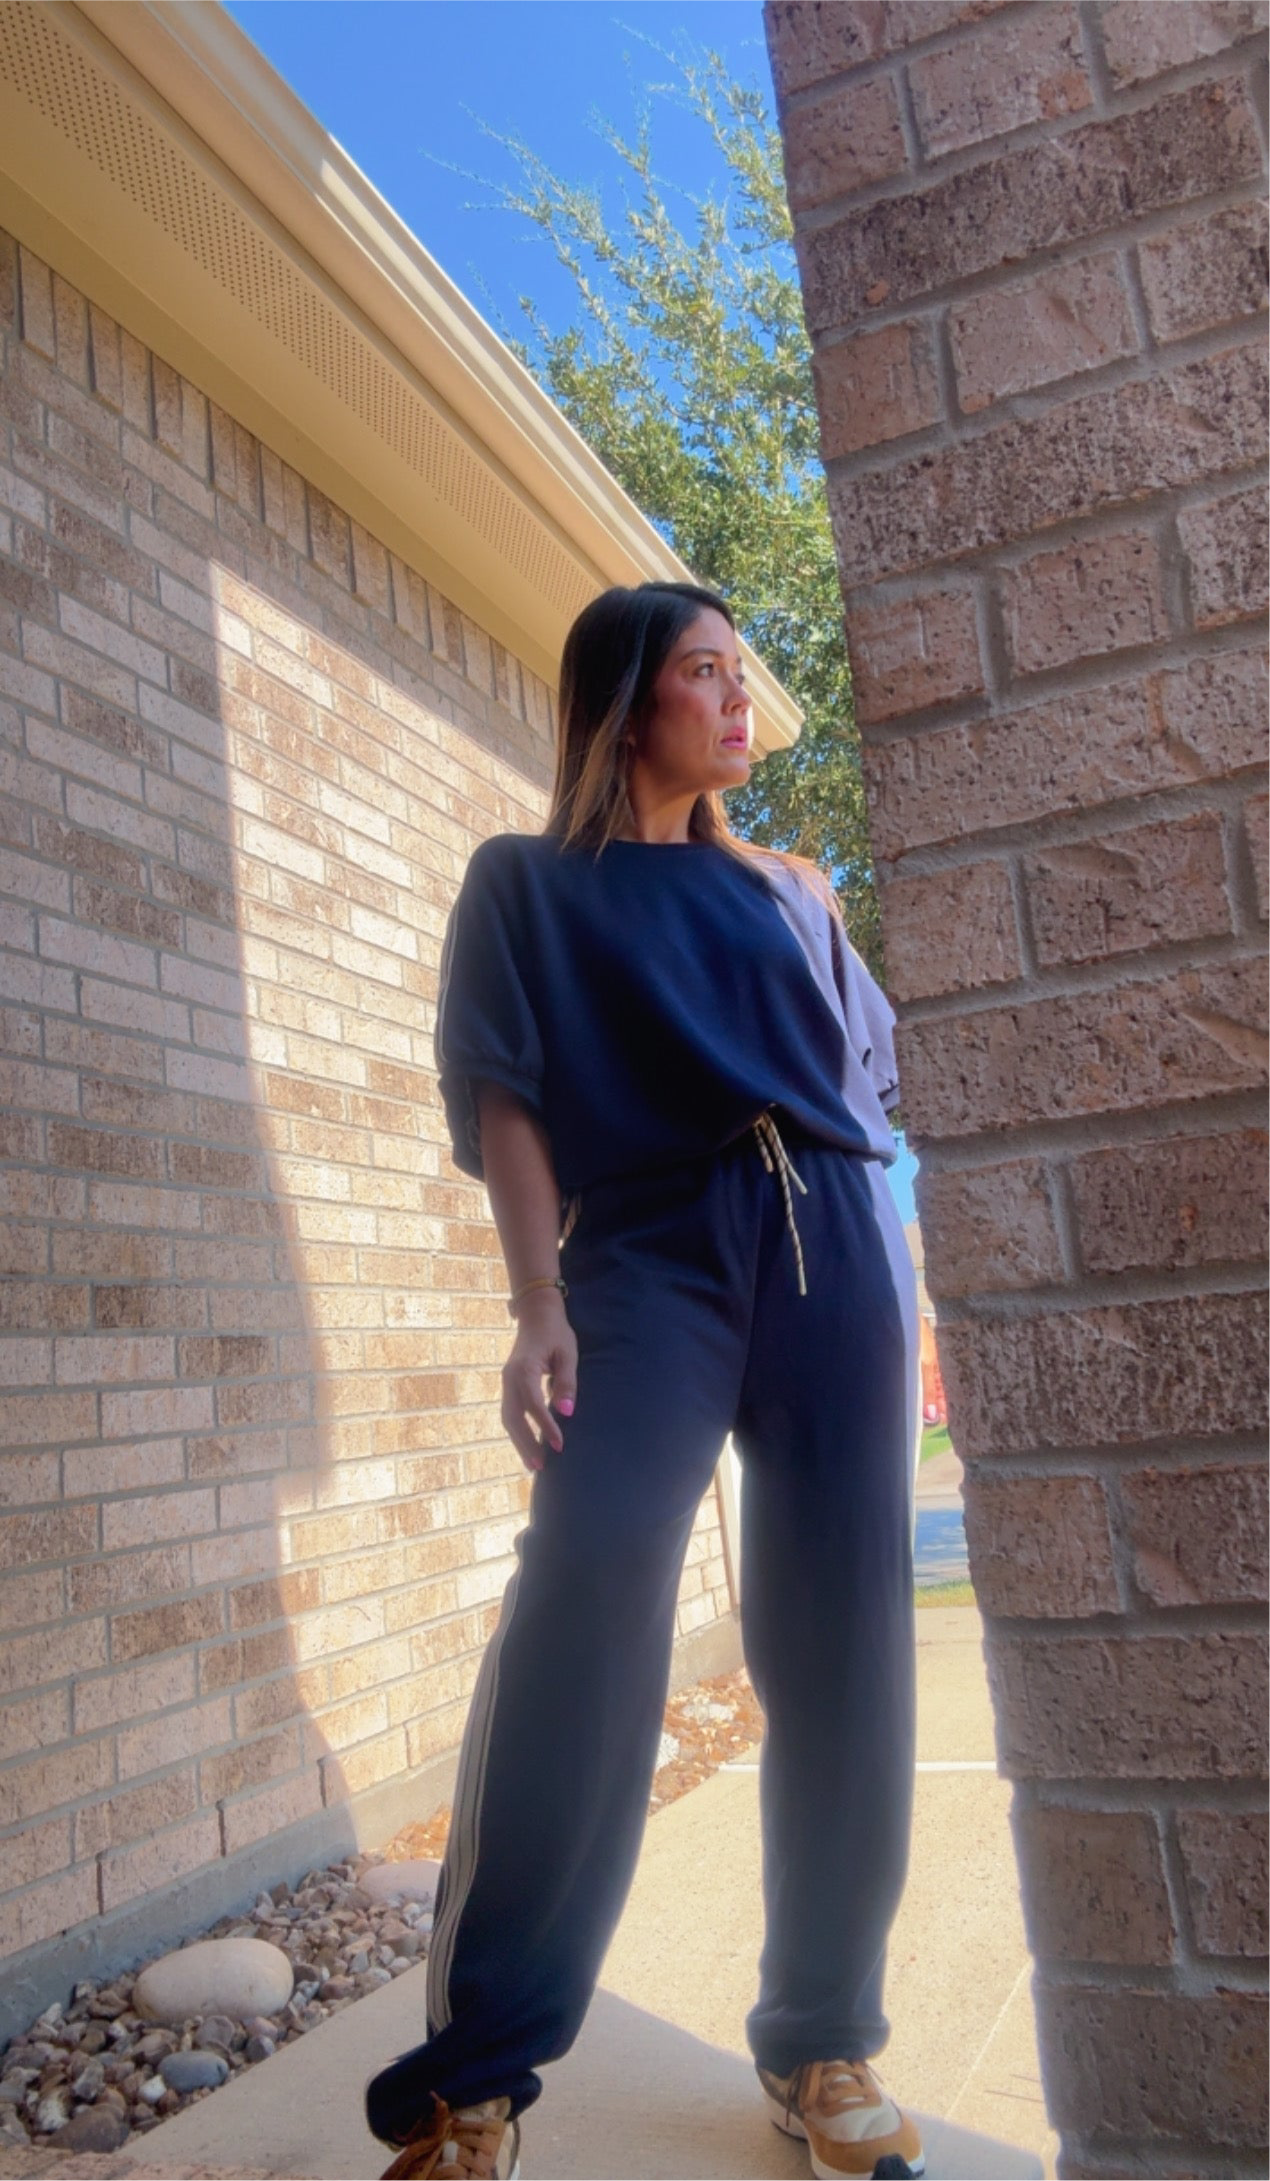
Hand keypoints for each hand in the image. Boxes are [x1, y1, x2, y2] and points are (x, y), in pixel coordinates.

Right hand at [501, 1291, 578, 1472]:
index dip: (545, 1426)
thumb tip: (567, 1412)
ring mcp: (506, 1381)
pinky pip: (509, 1412)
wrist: (536, 1315)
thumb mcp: (567, 1354)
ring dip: (519, 1441)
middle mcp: (509, 1377)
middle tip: (540, 1465)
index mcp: (524, 1368)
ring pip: (508, 1417)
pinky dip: (517, 1431)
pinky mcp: (509, 1385)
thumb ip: (566, 1382)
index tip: (560, 1444)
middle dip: (526, 1443)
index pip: (533, 1404)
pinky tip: (527, 1445)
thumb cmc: (556, 1333)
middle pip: (513, 1416)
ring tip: (533, 1463)